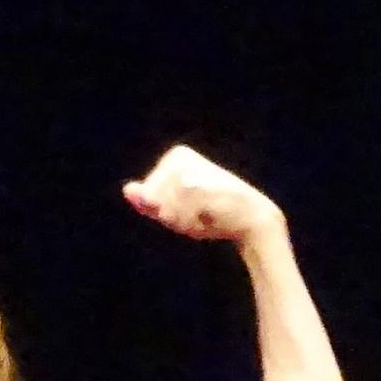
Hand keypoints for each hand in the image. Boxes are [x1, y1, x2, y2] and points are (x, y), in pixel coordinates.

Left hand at [119, 145, 285, 245]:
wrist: (253, 220)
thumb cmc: (214, 215)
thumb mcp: (177, 210)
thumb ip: (149, 201)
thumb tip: (127, 190)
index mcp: (176, 156)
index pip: (147, 192)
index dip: (164, 210)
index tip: (191, 207)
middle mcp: (179, 157)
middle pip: (151, 199)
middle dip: (170, 216)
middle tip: (198, 213)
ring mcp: (185, 170)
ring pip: (161, 208)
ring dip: (180, 222)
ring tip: (204, 215)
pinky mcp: (191, 185)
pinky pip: (173, 215)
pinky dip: (188, 224)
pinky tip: (209, 217)